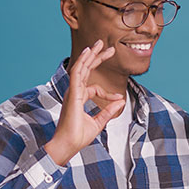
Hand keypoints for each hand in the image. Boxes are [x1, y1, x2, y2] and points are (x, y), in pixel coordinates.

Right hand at [46, 40, 124, 165]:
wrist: (68, 145)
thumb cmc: (78, 137)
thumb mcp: (98, 123)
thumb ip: (108, 111)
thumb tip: (121, 102)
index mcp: (79, 98)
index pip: (95, 88)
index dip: (109, 92)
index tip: (120, 98)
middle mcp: (74, 92)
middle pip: (86, 70)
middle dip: (97, 58)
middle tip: (108, 47)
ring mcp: (72, 92)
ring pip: (81, 68)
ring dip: (90, 55)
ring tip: (99, 44)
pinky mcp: (72, 94)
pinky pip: (76, 74)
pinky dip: (82, 62)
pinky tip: (88, 53)